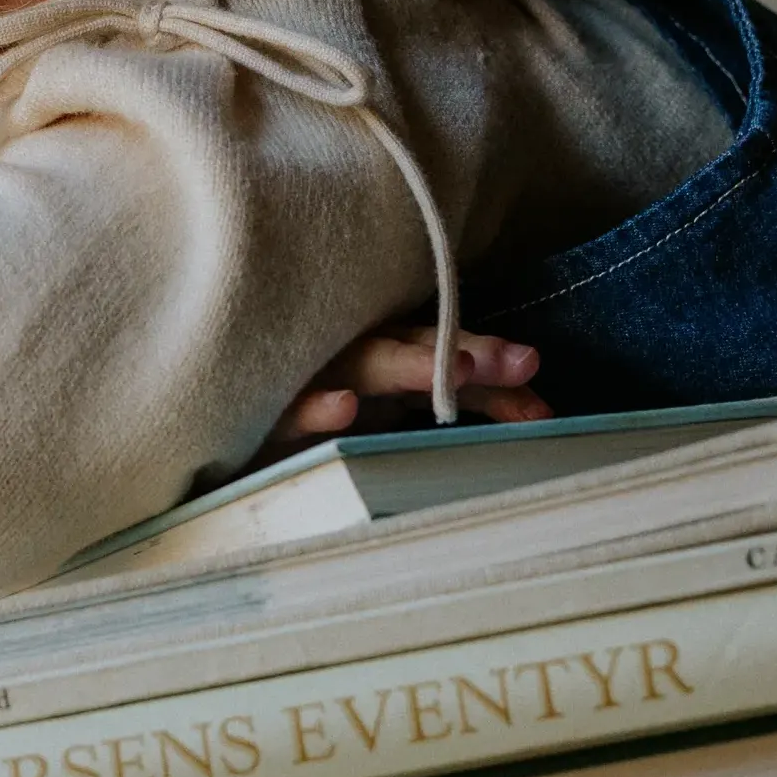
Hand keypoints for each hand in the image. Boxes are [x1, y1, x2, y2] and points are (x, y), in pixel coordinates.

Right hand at [260, 324, 549, 456]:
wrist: (229, 432)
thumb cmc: (324, 403)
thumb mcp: (402, 403)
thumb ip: (473, 403)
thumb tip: (547, 414)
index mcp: (383, 348)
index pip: (442, 344)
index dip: (488, 356)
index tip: (534, 367)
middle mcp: (350, 354)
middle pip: (410, 344)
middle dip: (464, 352)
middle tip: (520, 361)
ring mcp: (308, 377)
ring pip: (361, 364)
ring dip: (407, 365)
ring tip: (460, 372)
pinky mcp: (266, 416)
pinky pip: (290, 409)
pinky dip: (317, 408)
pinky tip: (346, 408)